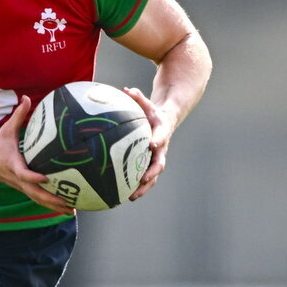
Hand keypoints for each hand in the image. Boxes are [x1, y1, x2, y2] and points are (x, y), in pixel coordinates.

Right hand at [0, 96, 75, 213]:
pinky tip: (64, 208)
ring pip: (38, 200)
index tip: (45, 178)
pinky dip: (50, 205)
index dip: (33, 177)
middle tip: (68, 203)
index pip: (23, 173)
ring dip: (53, 206)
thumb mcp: (6, 129)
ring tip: (71, 210)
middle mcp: (17, 179)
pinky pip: (38, 199)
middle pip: (35, 193)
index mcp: (13, 165)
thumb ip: (18, 115)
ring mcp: (20, 186)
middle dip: (51, 199)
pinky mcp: (23, 189)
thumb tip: (25, 97)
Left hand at [123, 86, 174, 200]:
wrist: (166, 121)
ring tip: (131, 197)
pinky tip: (121, 195)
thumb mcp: (147, 103)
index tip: (153, 144)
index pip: (161, 136)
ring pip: (152, 176)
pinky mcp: (150, 164)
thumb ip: (138, 97)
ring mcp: (156, 158)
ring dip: (143, 187)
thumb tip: (126, 89)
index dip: (158, 140)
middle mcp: (161, 148)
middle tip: (143, 180)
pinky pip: (144, 177)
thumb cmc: (152, 112)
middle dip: (152, 173)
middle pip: (159, 164)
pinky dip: (135, 187)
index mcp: (161, 132)